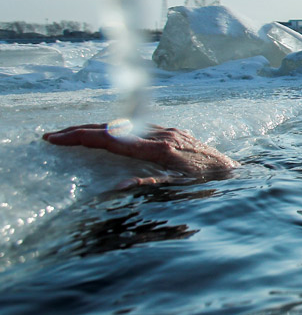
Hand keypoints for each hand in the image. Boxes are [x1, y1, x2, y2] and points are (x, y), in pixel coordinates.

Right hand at [43, 123, 237, 185]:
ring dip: (98, 129)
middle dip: (81, 131)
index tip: (55, 139)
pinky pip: (139, 126)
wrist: (233, 171)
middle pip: (112, 128)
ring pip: (125, 125)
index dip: (80, 138)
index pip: (110, 139)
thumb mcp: (178, 189)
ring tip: (74, 136)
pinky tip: (109, 135)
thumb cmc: (206, 184)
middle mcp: (161, 134)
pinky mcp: (174, 131)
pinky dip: (118, 129)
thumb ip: (149, 185)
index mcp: (158, 149)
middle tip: (54, 136)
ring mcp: (168, 130)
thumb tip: (117, 186)